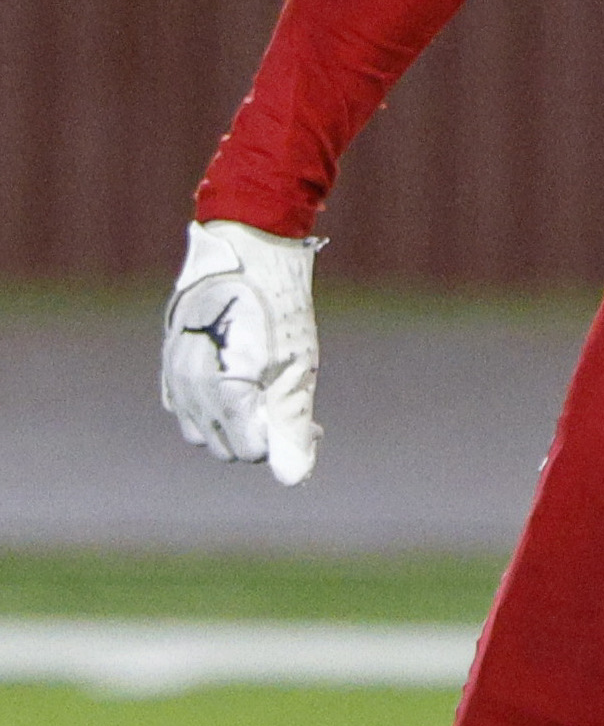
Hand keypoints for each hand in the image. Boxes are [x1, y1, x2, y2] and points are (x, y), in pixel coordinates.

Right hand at [161, 220, 322, 485]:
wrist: (251, 247)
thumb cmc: (281, 305)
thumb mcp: (298, 364)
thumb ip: (291, 423)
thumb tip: (292, 478)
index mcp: (222, 391)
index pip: (249, 450)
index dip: (283, 443)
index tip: (312, 423)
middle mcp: (189, 389)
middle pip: (225, 446)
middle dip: (261, 437)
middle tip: (296, 408)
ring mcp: (174, 376)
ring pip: (202, 430)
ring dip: (235, 425)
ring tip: (272, 397)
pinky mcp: (171, 363)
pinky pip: (185, 408)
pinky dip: (213, 408)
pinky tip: (242, 384)